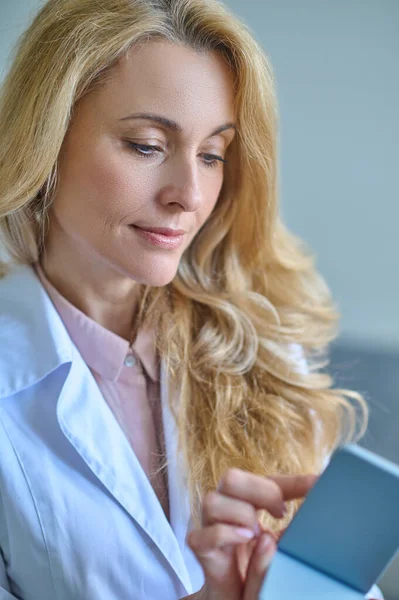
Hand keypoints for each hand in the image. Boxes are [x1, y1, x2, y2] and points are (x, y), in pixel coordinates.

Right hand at [186, 469, 316, 599]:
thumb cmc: (259, 572)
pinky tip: (244, 540)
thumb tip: (307, 518)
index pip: (267, 481)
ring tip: (257, 533)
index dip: (293, 482)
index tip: (317, 485)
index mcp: (247, 505)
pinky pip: (202, 537)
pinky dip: (224, 534)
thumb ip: (290, 534)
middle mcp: (226, 512)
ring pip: (212, 501)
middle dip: (260, 489)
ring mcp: (212, 530)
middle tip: (281, 512)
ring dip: (240, 513)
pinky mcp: (204, 556)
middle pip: (231, 479)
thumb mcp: (282, 549)